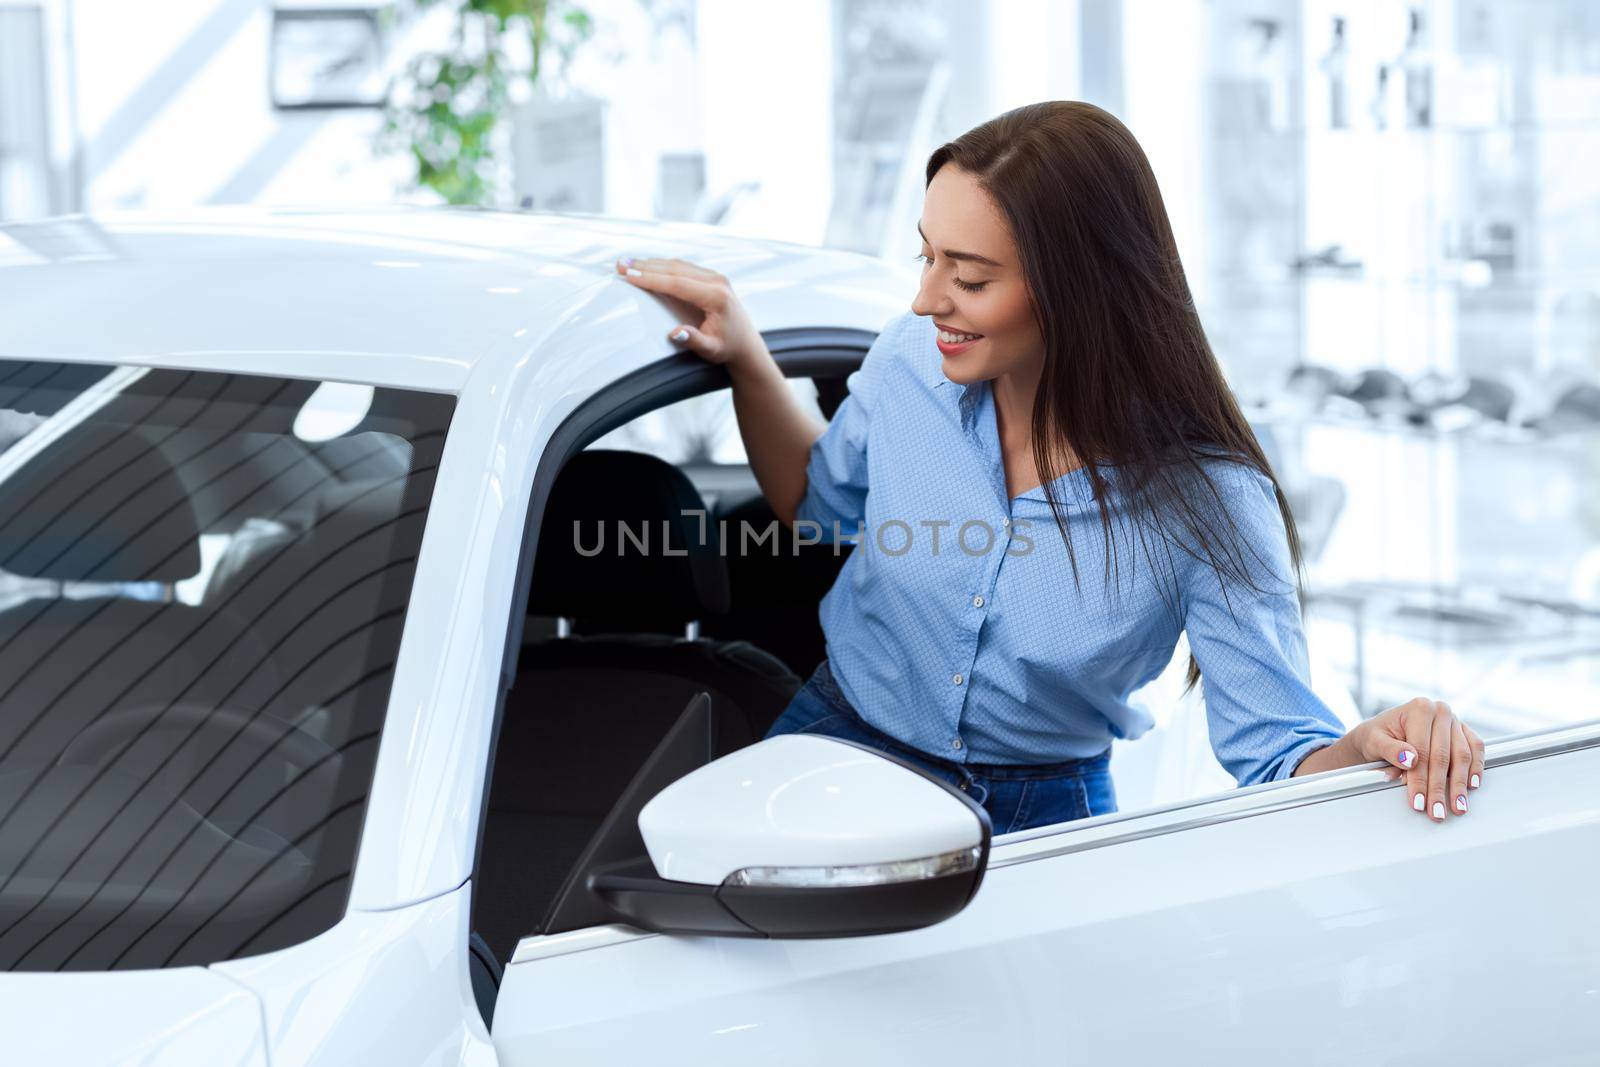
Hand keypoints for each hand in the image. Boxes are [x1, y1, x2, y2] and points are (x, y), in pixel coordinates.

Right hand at [613, 256, 768, 370]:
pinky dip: (661, 265)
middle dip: (645, 266)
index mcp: (716, 297)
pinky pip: (682, 266)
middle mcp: (716, 281)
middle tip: (620, 264)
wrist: (745, 343)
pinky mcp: (709, 276)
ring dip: (651, 263)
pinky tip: (645, 265)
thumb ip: (694, 341)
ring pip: (677, 264)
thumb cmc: (727, 348)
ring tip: (626, 263)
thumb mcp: (711, 350)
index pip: (678, 283)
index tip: (630, 276)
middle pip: (675, 268)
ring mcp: (714, 276)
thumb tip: (675, 332)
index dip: (652, 279)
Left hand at [1343, 697, 1485, 820]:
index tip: (1418, 802)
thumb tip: (1410, 759)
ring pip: (1462, 756)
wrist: (1382, 732)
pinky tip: (1471, 786)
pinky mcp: (1464, 731)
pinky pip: (1476, 749)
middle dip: (1439, 789)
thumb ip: (1390, 750)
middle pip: (1443, 757)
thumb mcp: (1374, 741)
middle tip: (1436, 811)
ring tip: (1457, 807)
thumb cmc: (1376, 736)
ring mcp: (1455, 721)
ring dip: (1460, 785)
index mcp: (1419, 708)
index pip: (1422, 751)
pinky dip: (1475, 768)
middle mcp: (1440, 711)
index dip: (1420, 780)